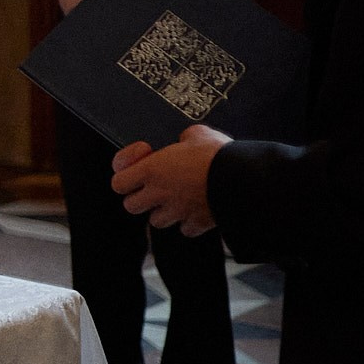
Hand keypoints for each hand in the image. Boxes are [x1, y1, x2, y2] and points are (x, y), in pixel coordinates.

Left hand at [110, 125, 229, 236]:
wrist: (244, 178)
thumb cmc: (219, 155)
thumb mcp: (197, 134)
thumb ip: (183, 139)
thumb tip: (186, 140)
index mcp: (152, 170)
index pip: (118, 182)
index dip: (125, 174)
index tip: (139, 165)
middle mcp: (160, 193)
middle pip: (131, 205)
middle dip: (140, 197)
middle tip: (154, 187)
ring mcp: (177, 211)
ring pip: (156, 221)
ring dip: (164, 211)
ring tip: (178, 198)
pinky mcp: (198, 224)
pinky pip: (185, 229)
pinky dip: (189, 222)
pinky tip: (198, 209)